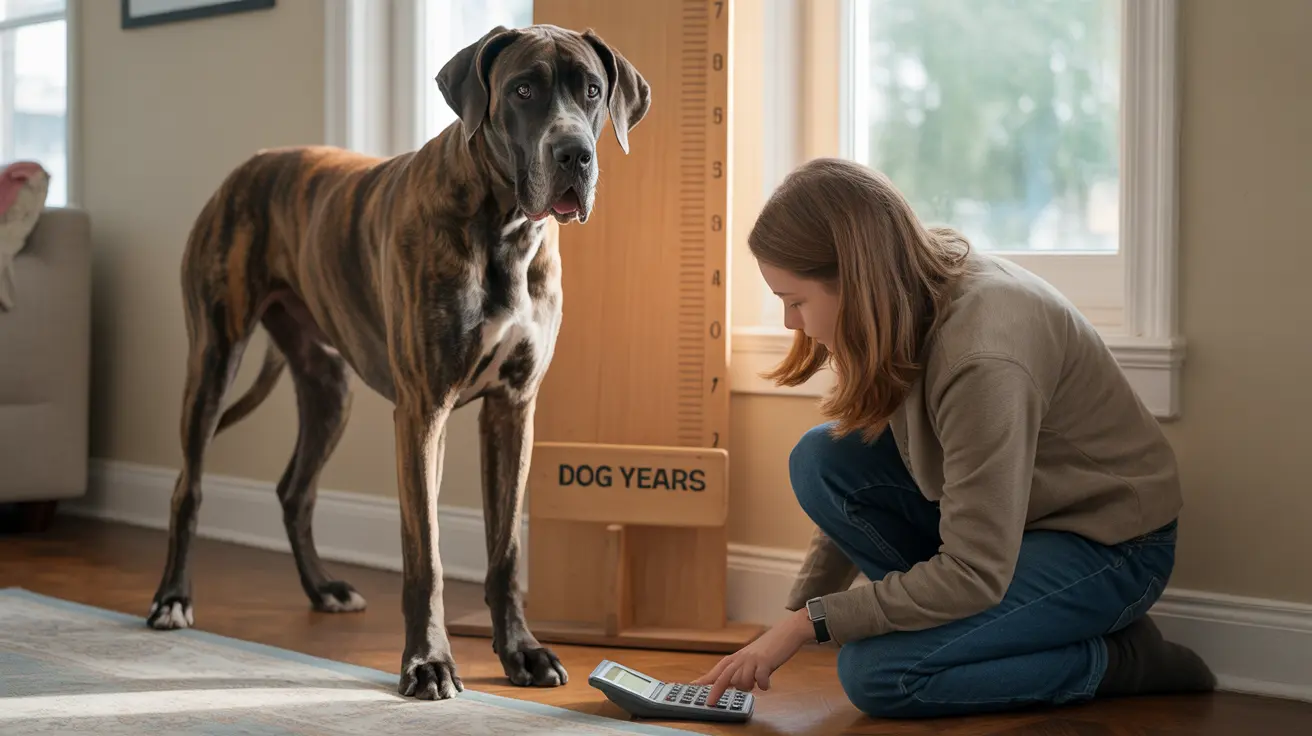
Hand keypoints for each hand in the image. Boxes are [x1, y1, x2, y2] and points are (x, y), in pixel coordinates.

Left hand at [693, 608, 814, 704]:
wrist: (786, 632)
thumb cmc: (768, 649)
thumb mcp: (750, 660)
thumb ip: (741, 672)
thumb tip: (734, 686)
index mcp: (736, 658)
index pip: (717, 671)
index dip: (704, 680)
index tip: (692, 687)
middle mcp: (741, 658)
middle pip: (724, 677)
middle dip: (716, 691)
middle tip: (710, 703)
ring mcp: (752, 659)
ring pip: (742, 681)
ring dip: (750, 686)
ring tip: (759, 681)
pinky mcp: (764, 661)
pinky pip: (759, 680)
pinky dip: (763, 685)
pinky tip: (767, 683)